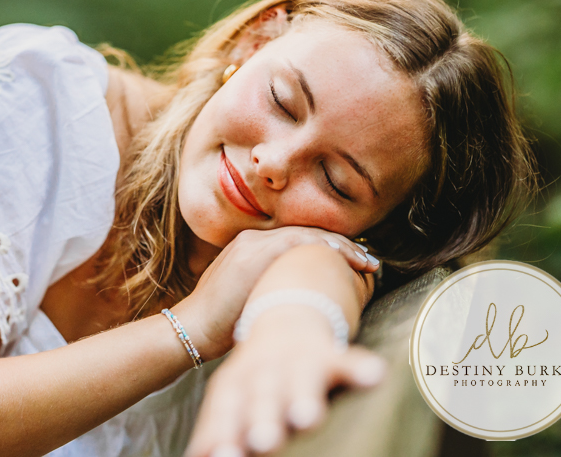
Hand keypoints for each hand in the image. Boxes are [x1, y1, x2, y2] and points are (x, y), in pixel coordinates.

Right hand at [172, 227, 376, 361]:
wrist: (191, 328)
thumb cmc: (220, 324)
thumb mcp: (247, 297)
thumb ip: (270, 287)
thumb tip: (300, 299)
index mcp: (250, 246)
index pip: (299, 239)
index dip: (330, 247)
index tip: (354, 261)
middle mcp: (252, 238)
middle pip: (307, 233)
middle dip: (341, 245)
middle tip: (369, 261)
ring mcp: (252, 243)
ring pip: (306, 234)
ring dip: (340, 246)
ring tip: (366, 262)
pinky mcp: (252, 253)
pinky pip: (297, 241)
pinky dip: (325, 247)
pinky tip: (346, 259)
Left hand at [184, 305, 386, 456]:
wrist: (286, 314)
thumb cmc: (257, 373)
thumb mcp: (232, 395)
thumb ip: (216, 428)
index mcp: (237, 384)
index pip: (227, 410)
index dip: (223, 433)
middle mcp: (265, 372)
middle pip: (262, 396)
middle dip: (262, 419)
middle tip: (262, 442)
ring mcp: (298, 361)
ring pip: (301, 379)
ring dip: (304, 397)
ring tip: (307, 417)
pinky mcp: (331, 354)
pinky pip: (348, 361)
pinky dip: (361, 368)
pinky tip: (376, 376)